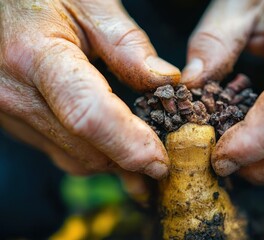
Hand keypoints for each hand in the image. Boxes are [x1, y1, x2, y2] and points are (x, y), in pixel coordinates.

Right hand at [0, 0, 179, 179]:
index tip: (160, 161)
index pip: (88, 115)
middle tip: (162, 159)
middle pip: (85, 148)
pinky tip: (111, 144)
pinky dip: (91, 153)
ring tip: (142, 155)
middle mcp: (15, 93)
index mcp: (36, 55)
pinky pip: (59, 152)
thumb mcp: (90, 5)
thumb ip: (128, 45)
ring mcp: (9, 113)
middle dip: (128, 160)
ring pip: (73, 158)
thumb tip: (165, 80)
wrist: (2, 7)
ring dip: (112, 162)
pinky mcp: (14, 122)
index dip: (129, 144)